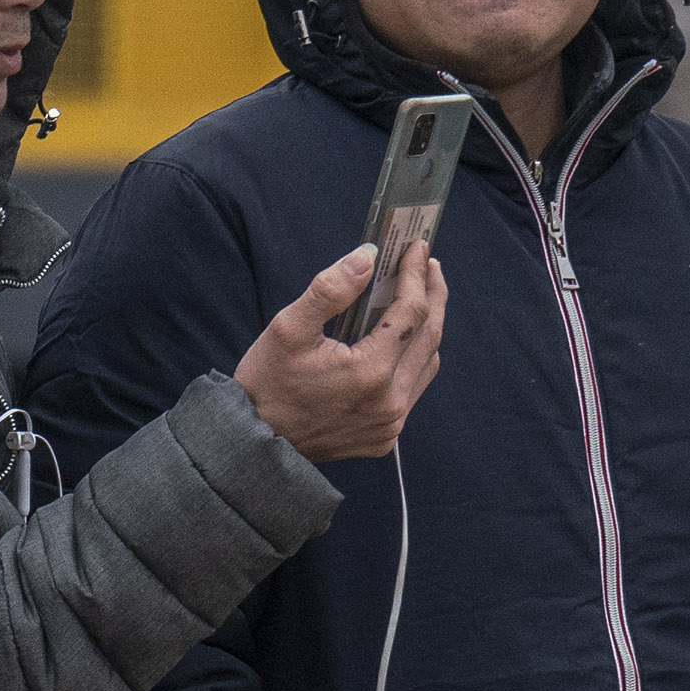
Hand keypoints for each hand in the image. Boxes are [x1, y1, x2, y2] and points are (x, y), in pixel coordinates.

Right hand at [232, 243, 449, 461]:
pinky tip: (401, 340)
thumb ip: (331, 289)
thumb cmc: (268, 383)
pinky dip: (413, 359)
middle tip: (429, 265)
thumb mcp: (289, 327)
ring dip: (427, 327)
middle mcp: (389, 402)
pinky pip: (412, 390)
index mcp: (370, 373)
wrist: (256, 442)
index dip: (416, 275)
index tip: (416, 248)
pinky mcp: (385, 437)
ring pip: (427, 364)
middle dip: (433, 295)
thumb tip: (367, 257)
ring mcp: (390, 424)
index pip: (411, 312)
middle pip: (430, 337)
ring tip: (419, 296)